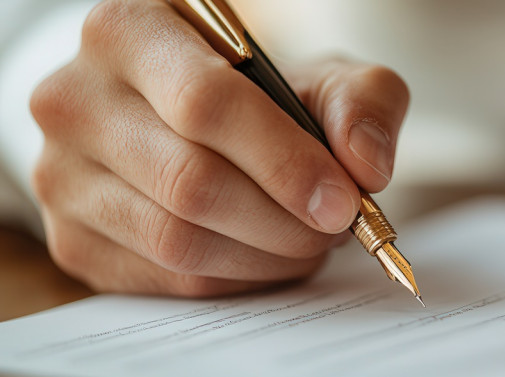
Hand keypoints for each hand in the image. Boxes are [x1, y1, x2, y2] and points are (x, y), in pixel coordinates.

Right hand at [29, 0, 408, 295]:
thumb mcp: (319, 76)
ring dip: (265, 256)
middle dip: (283, 220)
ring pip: (175, 240)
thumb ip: (361, 102)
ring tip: (310, 241)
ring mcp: (60, 173)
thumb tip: (365, 166)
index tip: (344, 200)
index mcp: (130, 30)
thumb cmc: (256, 94)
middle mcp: (74, 97)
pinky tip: (268, 257)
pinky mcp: (70, 238)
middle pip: (190, 181)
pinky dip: (237, 279)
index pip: (204, 103)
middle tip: (336, 228)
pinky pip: (167, 279)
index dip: (284, 162)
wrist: (184, 123)